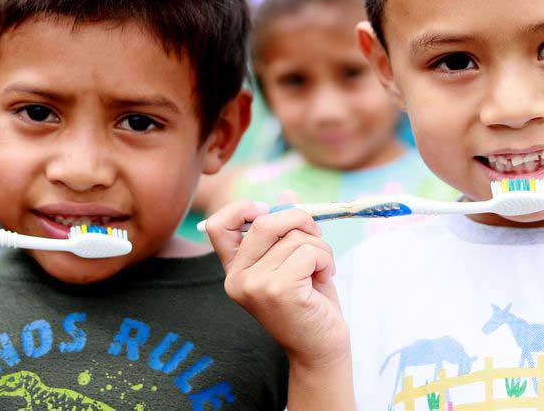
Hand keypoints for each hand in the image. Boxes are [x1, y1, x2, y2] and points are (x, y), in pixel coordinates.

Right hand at [204, 196, 349, 368]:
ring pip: (294, 237)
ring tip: (322, 271)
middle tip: (316, 240)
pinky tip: (325, 278)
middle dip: (300, 220)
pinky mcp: (278, 290)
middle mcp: (237, 278)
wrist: (320, 349)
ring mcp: (254, 285)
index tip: (270, 213)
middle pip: (265, 221)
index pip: (218, 225)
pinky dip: (326, 260)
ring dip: (320, 248)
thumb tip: (287, 194)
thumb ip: (286, 230)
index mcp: (235, 270)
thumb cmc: (309, 304)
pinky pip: (309, 252)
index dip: (242, 208)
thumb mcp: (294, 261)